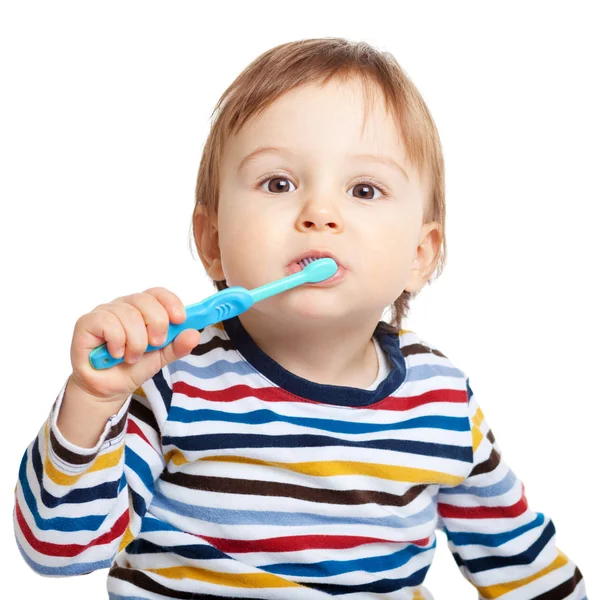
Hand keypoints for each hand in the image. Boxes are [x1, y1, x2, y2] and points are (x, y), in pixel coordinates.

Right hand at [69, 287, 200, 400]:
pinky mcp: (86, 323)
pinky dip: (117, 341)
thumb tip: (194, 333)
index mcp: (143, 309)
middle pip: (145, 300)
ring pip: (127, 314)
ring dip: (136, 341)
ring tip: (132, 357)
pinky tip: (116, 354)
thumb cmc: (132, 367)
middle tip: (155, 344)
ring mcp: (104, 312)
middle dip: (156, 324)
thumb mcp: (161, 357)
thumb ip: (178, 345)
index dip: (171, 303)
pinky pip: (107, 322)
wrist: (108, 389)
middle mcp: (123, 306)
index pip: (158, 293)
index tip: (180, 319)